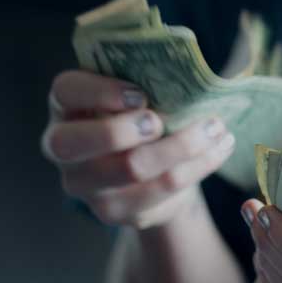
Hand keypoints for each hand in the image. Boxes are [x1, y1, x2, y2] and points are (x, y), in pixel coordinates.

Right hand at [41, 70, 235, 227]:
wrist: (152, 174)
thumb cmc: (143, 118)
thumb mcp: (138, 95)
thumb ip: (148, 81)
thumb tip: (188, 72)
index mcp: (66, 106)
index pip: (65, 91)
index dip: (99, 91)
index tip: (140, 94)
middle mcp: (63, 147)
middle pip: (74, 143)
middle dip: (122, 130)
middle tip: (161, 121)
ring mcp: (84, 184)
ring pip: (129, 169)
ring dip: (180, 146)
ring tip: (215, 128)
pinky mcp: (113, 211)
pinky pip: (159, 190)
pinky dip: (197, 166)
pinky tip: (219, 149)